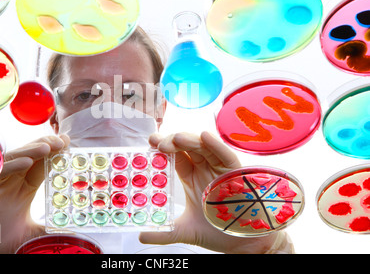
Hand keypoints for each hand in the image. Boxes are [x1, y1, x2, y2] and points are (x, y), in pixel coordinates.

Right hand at [0, 135, 69, 253]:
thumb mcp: (30, 233)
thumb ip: (49, 230)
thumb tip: (72, 233)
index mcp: (22, 187)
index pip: (40, 165)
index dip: (54, 155)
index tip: (68, 144)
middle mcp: (9, 181)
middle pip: (28, 157)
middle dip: (45, 146)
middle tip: (62, 141)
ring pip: (13, 159)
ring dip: (31, 151)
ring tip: (49, 147)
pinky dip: (10, 166)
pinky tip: (27, 162)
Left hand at [139, 131, 281, 253]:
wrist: (242, 244)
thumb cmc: (217, 230)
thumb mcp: (185, 231)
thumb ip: (164, 232)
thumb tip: (141, 236)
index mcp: (191, 175)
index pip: (176, 155)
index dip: (163, 147)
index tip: (151, 141)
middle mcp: (205, 168)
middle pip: (188, 147)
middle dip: (173, 141)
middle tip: (159, 142)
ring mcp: (220, 168)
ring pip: (205, 147)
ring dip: (190, 140)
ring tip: (177, 138)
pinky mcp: (236, 173)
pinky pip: (226, 155)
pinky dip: (217, 145)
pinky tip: (204, 137)